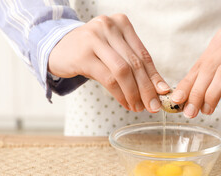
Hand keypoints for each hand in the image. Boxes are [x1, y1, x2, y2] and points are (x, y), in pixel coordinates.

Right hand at [48, 14, 169, 112]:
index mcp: (121, 23)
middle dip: (147, 88)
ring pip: (123, 71)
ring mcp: (94, 39)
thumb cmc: (92, 52)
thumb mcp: (114, 53)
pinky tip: (125, 103)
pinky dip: (119, 94)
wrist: (58, 48)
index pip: (143, 54)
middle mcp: (109, 26)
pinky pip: (108, 78)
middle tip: (153, 106)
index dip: (154, 76)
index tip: (163, 93)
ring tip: (138, 107)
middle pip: (135, 63)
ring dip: (133, 93)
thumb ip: (134, 66)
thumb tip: (159, 89)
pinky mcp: (83, 55)